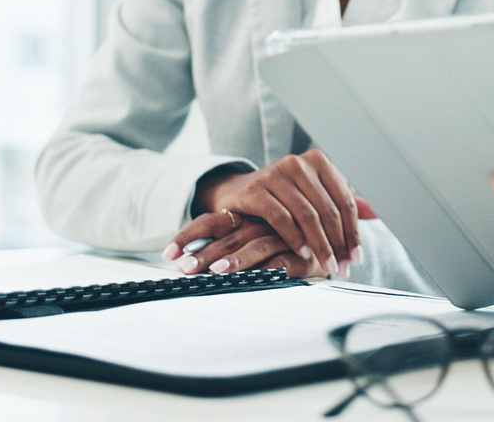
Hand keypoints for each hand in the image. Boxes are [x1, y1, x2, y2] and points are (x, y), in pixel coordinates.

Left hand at [163, 211, 316, 277]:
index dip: (188, 236)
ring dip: (237, 260)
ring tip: (217, 271)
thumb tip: (184, 261)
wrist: (325, 236)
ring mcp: (283, 236)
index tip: (168, 254)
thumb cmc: (281, 240)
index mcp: (245, 216)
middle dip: (206, 253)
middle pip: (230, 235)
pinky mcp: (302, 254)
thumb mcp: (249, 236)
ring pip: (256, 245)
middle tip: (187, 268)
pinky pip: (284, 260)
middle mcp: (262, 223)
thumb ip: (224, 243)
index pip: (211, 222)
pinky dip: (269, 269)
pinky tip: (257, 276)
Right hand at [187, 150, 362, 275]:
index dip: (353, 232)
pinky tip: (303, 253)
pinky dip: (295, 238)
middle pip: (328, 210)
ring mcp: (276, 174)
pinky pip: (281, 217)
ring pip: (308, 215)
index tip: (356, 258)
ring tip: (327, 265)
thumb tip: (376, 213)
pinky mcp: (256, 189)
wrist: (235, 193)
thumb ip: (340, 202)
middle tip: (342, 268)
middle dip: (338, 243)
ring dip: (320, 245)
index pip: (344, 201)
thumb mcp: (312, 195)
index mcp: (319, 162)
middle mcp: (299, 163)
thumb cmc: (281, 197)